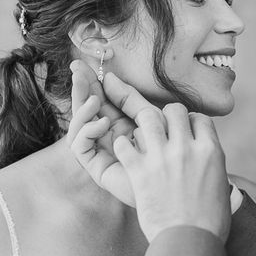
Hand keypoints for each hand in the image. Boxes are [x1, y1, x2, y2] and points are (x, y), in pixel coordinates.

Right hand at [67, 60, 158, 205]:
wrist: (178, 193)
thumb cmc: (172, 156)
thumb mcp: (152, 119)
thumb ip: (131, 100)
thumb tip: (111, 77)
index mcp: (121, 122)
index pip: (102, 98)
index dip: (93, 81)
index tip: (84, 62)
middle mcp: (108, 136)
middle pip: (88, 108)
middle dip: (82, 87)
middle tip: (77, 68)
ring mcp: (102, 151)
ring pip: (80, 125)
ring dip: (83, 108)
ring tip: (95, 99)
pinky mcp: (98, 168)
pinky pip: (81, 147)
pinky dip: (87, 131)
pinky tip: (102, 123)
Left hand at [113, 104, 230, 242]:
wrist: (190, 242)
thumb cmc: (210, 220)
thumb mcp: (221, 183)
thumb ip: (212, 162)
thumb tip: (209, 156)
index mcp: (210, 150)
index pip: (199, 117)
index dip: (190, 122)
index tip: (185, 132)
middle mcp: (186, 148)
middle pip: (174, 110)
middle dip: (167, 116)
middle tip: (163, 130)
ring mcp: (162, 158)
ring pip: (148, 118)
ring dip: (144, 125)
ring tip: (143, 137)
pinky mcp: (140, 172)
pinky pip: (124, 144)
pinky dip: (124, 146)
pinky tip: (127, 153)